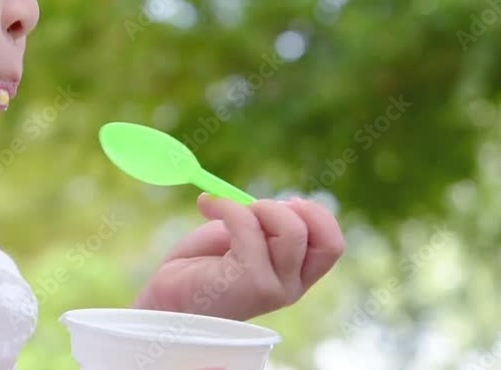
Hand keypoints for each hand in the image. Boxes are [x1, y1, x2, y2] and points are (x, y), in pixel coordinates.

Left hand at [132, 194, 344, 320]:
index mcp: (294, 275)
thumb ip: (267, 225)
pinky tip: (206, 205)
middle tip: (254, 207)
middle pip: (323, 238)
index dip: (315, 214)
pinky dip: (226, 206)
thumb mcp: (242, 238)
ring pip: (291, 230)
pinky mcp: (248, 283)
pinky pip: (247, 226)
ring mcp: (273, 288)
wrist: (168, 300)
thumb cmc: (202, 268)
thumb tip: (283, 201)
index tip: (287, 200)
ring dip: (258, 207)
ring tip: (227, 209)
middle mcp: (290, 287)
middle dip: (289, 209)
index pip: (332, 245)